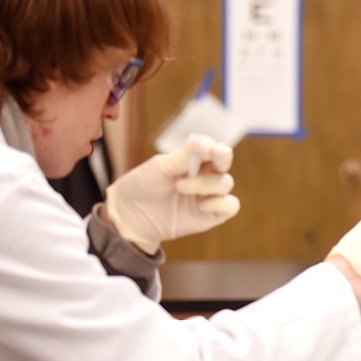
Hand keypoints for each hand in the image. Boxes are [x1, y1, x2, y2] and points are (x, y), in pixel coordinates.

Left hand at [105, 134, 239, 253]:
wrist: (129, 217)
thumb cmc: (142, 187)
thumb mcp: (160, 166)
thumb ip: (184, 156)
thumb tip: (207, 143)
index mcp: (194, 160)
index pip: (213, 148)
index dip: (213, 146)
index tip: (205, 148)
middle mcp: (204, 176)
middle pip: (225, 162)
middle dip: (222, 157)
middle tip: (212, 155)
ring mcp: (208, 195)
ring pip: (225, 183)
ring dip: (205, 184)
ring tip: (180, 187)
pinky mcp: (211, 215)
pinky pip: (231, 206)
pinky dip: (220, 203)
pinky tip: (201, 205)